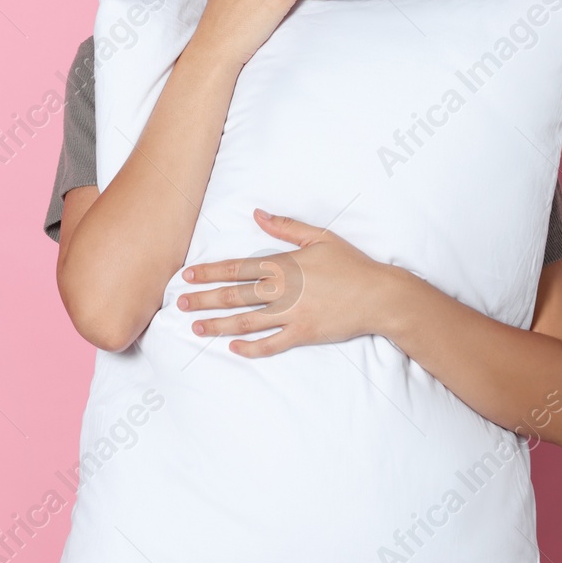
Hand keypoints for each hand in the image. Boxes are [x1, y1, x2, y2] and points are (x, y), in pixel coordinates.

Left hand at [175, 209, 402, 356]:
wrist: (380, 296)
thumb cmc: (351, 264)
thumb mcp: (320, 237)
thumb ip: (285, 227)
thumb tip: (257, 215)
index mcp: (284, 265)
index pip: (237, 268)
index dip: (210, 272)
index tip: (188, 276)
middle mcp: (283, 290)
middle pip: (235, 295)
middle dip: (205, 300)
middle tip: (181, 305)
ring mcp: (292, 314)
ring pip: (247, 321)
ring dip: (219, 325)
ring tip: (197, 328)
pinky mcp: (304, 334)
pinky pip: (272, 344)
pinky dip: (252, 348)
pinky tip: (233, 348)